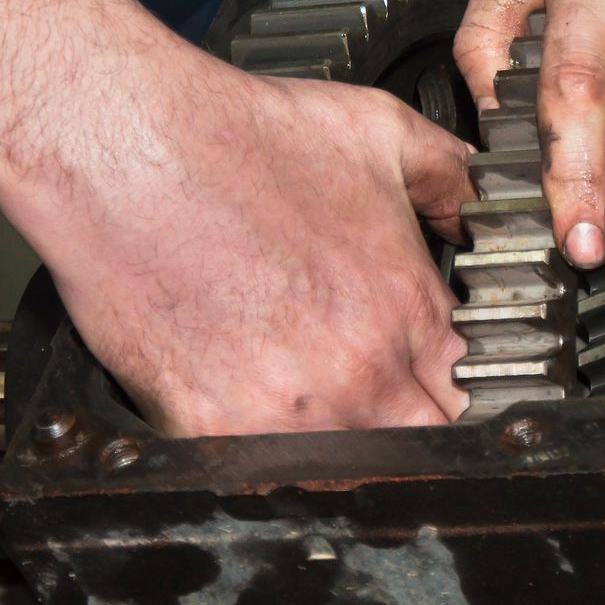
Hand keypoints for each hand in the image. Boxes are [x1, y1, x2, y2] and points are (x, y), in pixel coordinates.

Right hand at [0, 0, 472, 432]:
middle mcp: (357, 370)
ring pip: (343, 471)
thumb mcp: (380, 131)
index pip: (468, 392)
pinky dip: (254, 452)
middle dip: (407, 426)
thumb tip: (480, 203)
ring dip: (337, 446)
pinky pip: (253, 472)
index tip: (429, 378)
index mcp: (406, 308)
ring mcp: (283, 409)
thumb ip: (452, 176)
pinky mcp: (208, 429)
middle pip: (417, 443)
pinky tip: (243, 402)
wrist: (125, 146)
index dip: (453, 388)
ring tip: (305, 398)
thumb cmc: (235, 136)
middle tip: (368, 392)